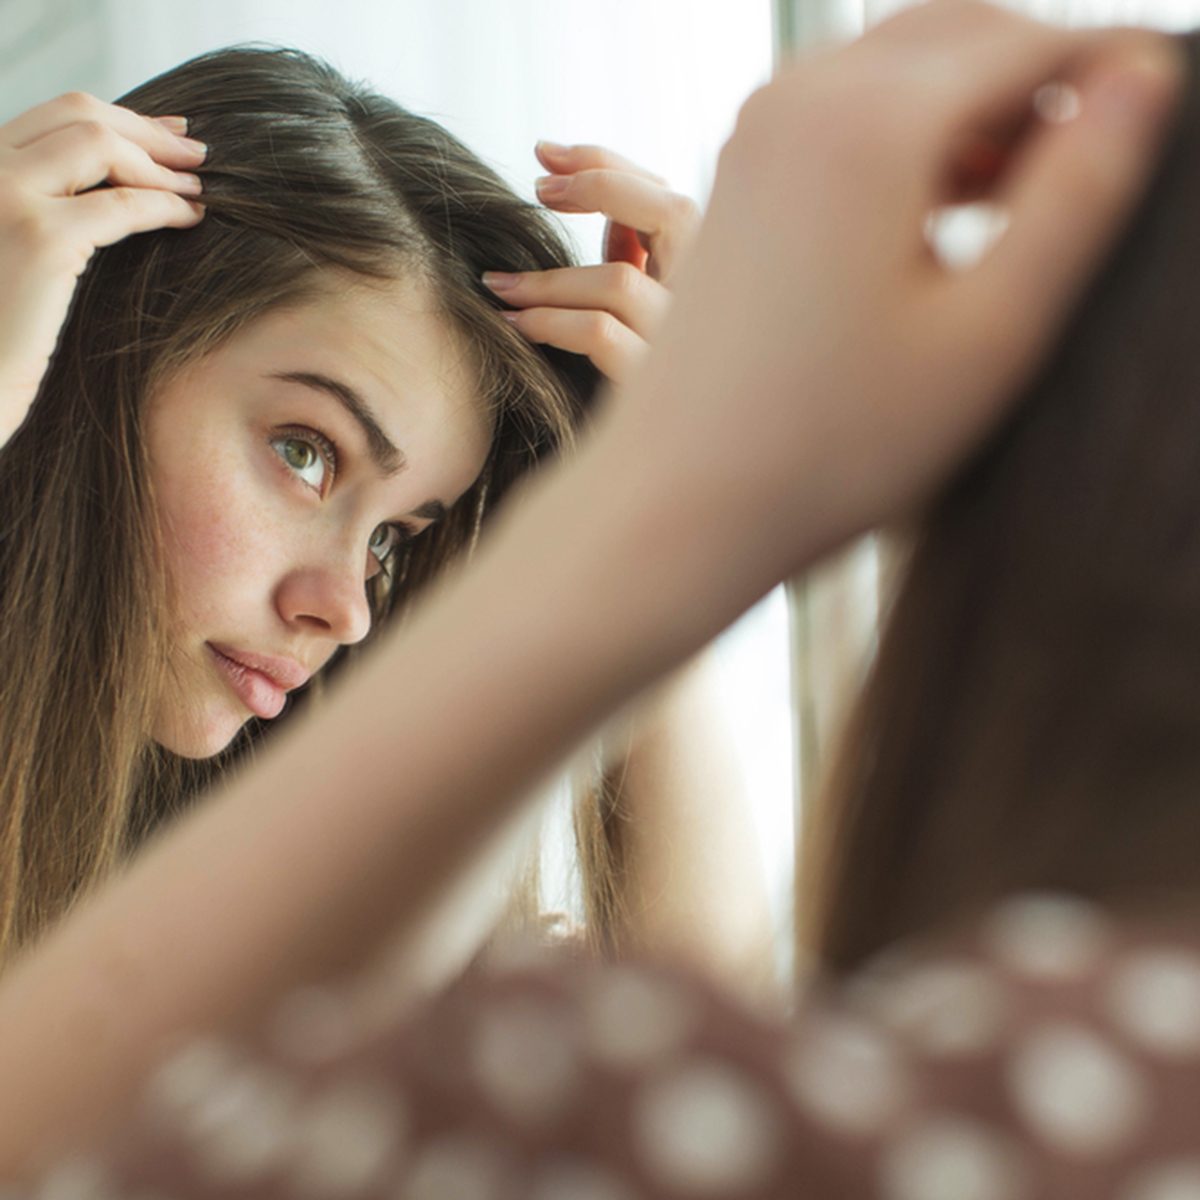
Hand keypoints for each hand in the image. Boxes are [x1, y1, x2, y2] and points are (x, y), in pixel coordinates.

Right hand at [0, 92, 206, 446]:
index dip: (122, 118)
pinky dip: (165, 205)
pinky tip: (189, 218)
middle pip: (79, 114)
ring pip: (100, 145)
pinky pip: (122, 205)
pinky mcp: (40, 239)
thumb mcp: (11, 246)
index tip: (167, 132)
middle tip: (196, 153)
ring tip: (198, 189)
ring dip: (160, 164)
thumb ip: (42, 208)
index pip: (54, 115)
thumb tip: (106, 186)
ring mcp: (5, 195)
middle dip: (148, 130)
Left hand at [483, 143, 699, 382]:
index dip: (610, 165)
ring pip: (621, 282)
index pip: (673, 198)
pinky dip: (551, 322)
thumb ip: (644, 270)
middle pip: (671, 212)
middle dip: (597, 182)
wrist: (681, 490)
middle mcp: (720, 309)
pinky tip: (517, 326)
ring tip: (499, 285)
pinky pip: (602, 337)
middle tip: (536, 186)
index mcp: (720, 285)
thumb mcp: (657, 326)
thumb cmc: (666, 403)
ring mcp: (695, 352)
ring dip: (548, 278)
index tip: (549, 157)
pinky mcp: (663, 395)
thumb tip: (611, 221)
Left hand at [608, 1, 1184, 586]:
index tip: (1159, 123)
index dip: (1110, 72)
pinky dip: (908, 137)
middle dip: (1037, 79)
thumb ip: (1079, 192)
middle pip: (959, 33)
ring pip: (899, 69)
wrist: (679, 500)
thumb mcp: (990, 329)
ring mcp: (755, 137)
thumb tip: (1141, 78)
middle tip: (1088, 167)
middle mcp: (800, 100)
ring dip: (973, 108)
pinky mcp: (736, 181)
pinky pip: (843, 115)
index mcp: (871, 121)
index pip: (1029, 44)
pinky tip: (940, 216)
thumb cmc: (833, 443)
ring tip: (1021, 204)